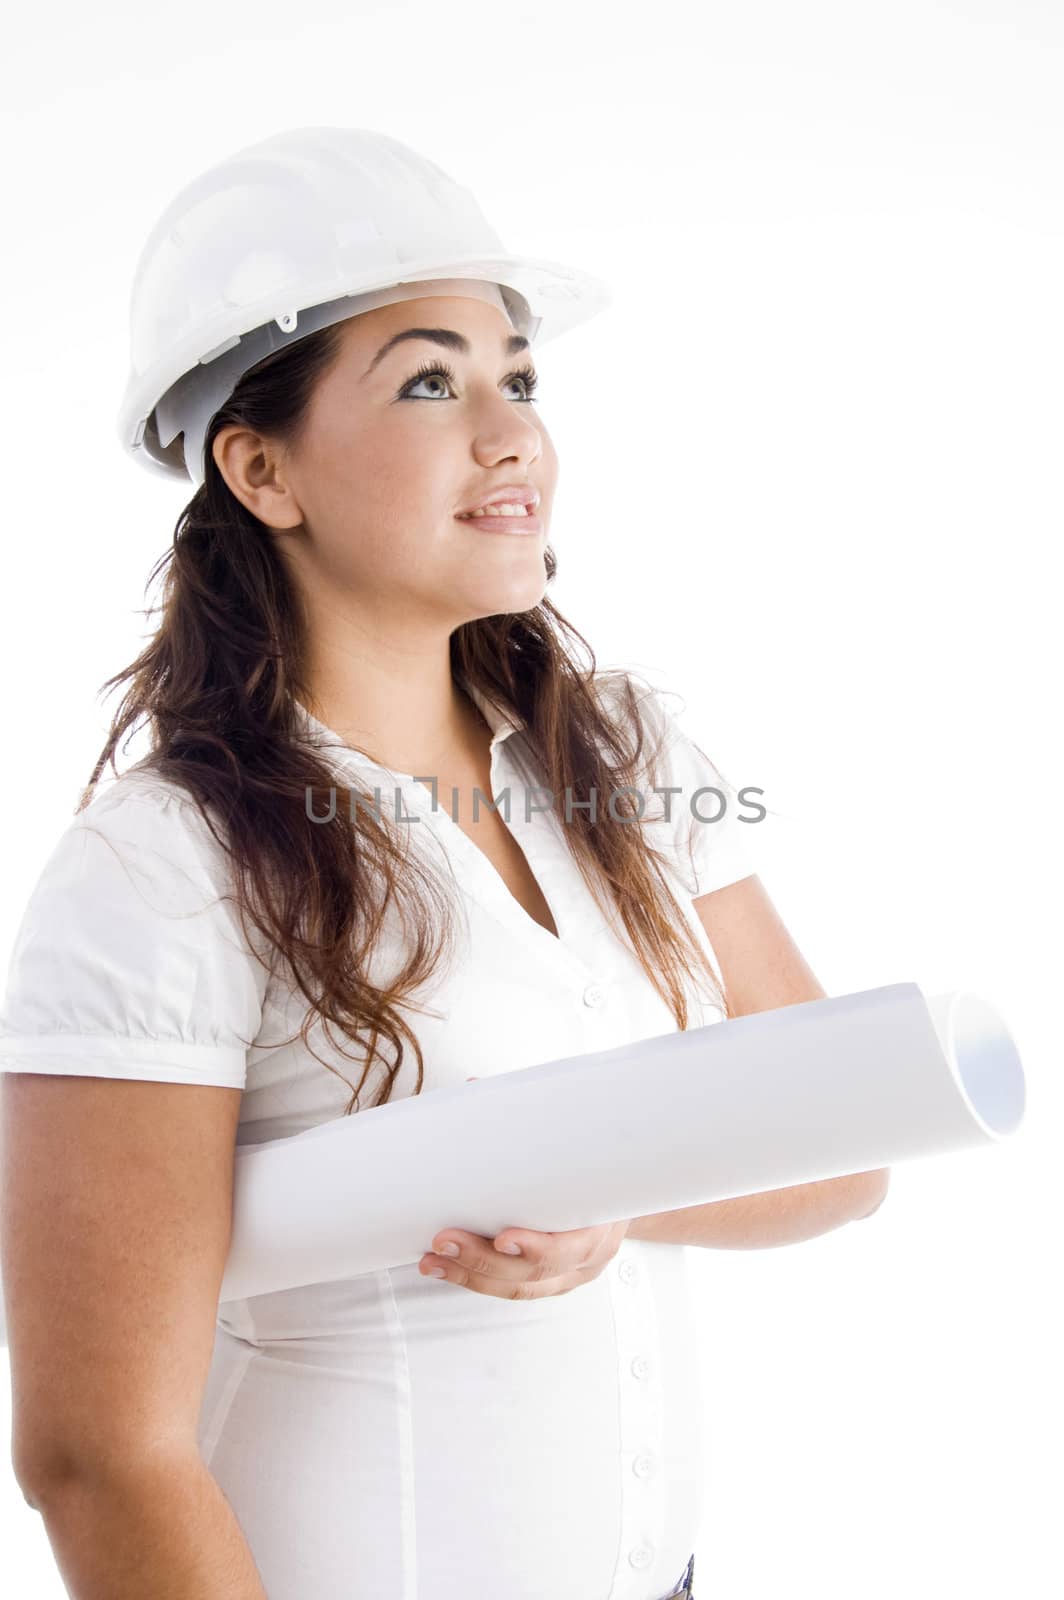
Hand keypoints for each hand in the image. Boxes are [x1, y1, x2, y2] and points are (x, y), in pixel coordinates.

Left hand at [418, 1076, 631, 1299]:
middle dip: (483, 1261)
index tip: (501, 1237)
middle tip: (445, 1241)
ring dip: (470, 1276)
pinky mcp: (551, 1281)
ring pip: (519, 1287)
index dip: (536, 1248)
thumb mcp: (579, 1136)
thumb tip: (476, 1088)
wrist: (628, 1188)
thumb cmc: (596, 1160)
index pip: (571, 1245)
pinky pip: (513, 1289)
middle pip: (535, 1272)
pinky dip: (477, 1281)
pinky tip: (447, 1269)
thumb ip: (530, 1117)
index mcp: (602, 1220)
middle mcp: (589, 1254)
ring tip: (433, 1260)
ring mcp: (570, 1273)